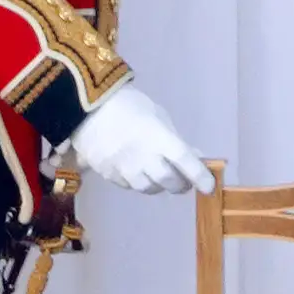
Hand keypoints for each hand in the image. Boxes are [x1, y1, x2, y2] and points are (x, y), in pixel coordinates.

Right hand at [70, 85, 214, 194]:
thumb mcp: (157, 116)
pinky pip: (128, 185)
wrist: (85, 105)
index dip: (199, 176)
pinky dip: (137, 181)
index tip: (209, 187)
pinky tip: (136, 170)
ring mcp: (123, 167)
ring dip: (159, 184)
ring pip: (148, 188)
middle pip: (168, 181)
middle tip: (184, 180)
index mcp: (158, 136)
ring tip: (159, 174)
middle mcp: (142, 155)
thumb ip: (175, 140)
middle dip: (180, 184)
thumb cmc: (128, 105)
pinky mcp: (107, 174)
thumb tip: (196, 156)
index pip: (185, 161)